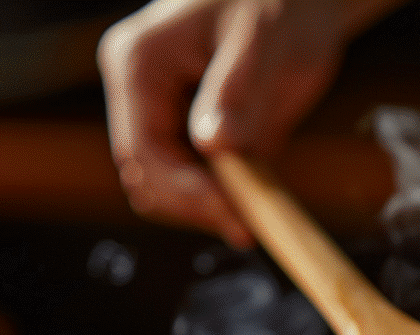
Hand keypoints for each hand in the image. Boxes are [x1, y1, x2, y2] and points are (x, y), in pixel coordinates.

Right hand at [98, 0, 403, 246]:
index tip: (237, 220)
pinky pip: (191, 183)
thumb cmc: (282, 0)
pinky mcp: (183, 133)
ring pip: (166, 189)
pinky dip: (221, 198)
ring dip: (208, 208)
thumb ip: (238, 93)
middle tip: (252, 227)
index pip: (144, 154)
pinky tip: (256, 196)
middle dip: (197, 208)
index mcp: (138, 63)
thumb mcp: (263, 40)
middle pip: (148, 180)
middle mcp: (136, 91)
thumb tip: (216, 146)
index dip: (187, 197)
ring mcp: (157, 114)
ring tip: (259, 209)